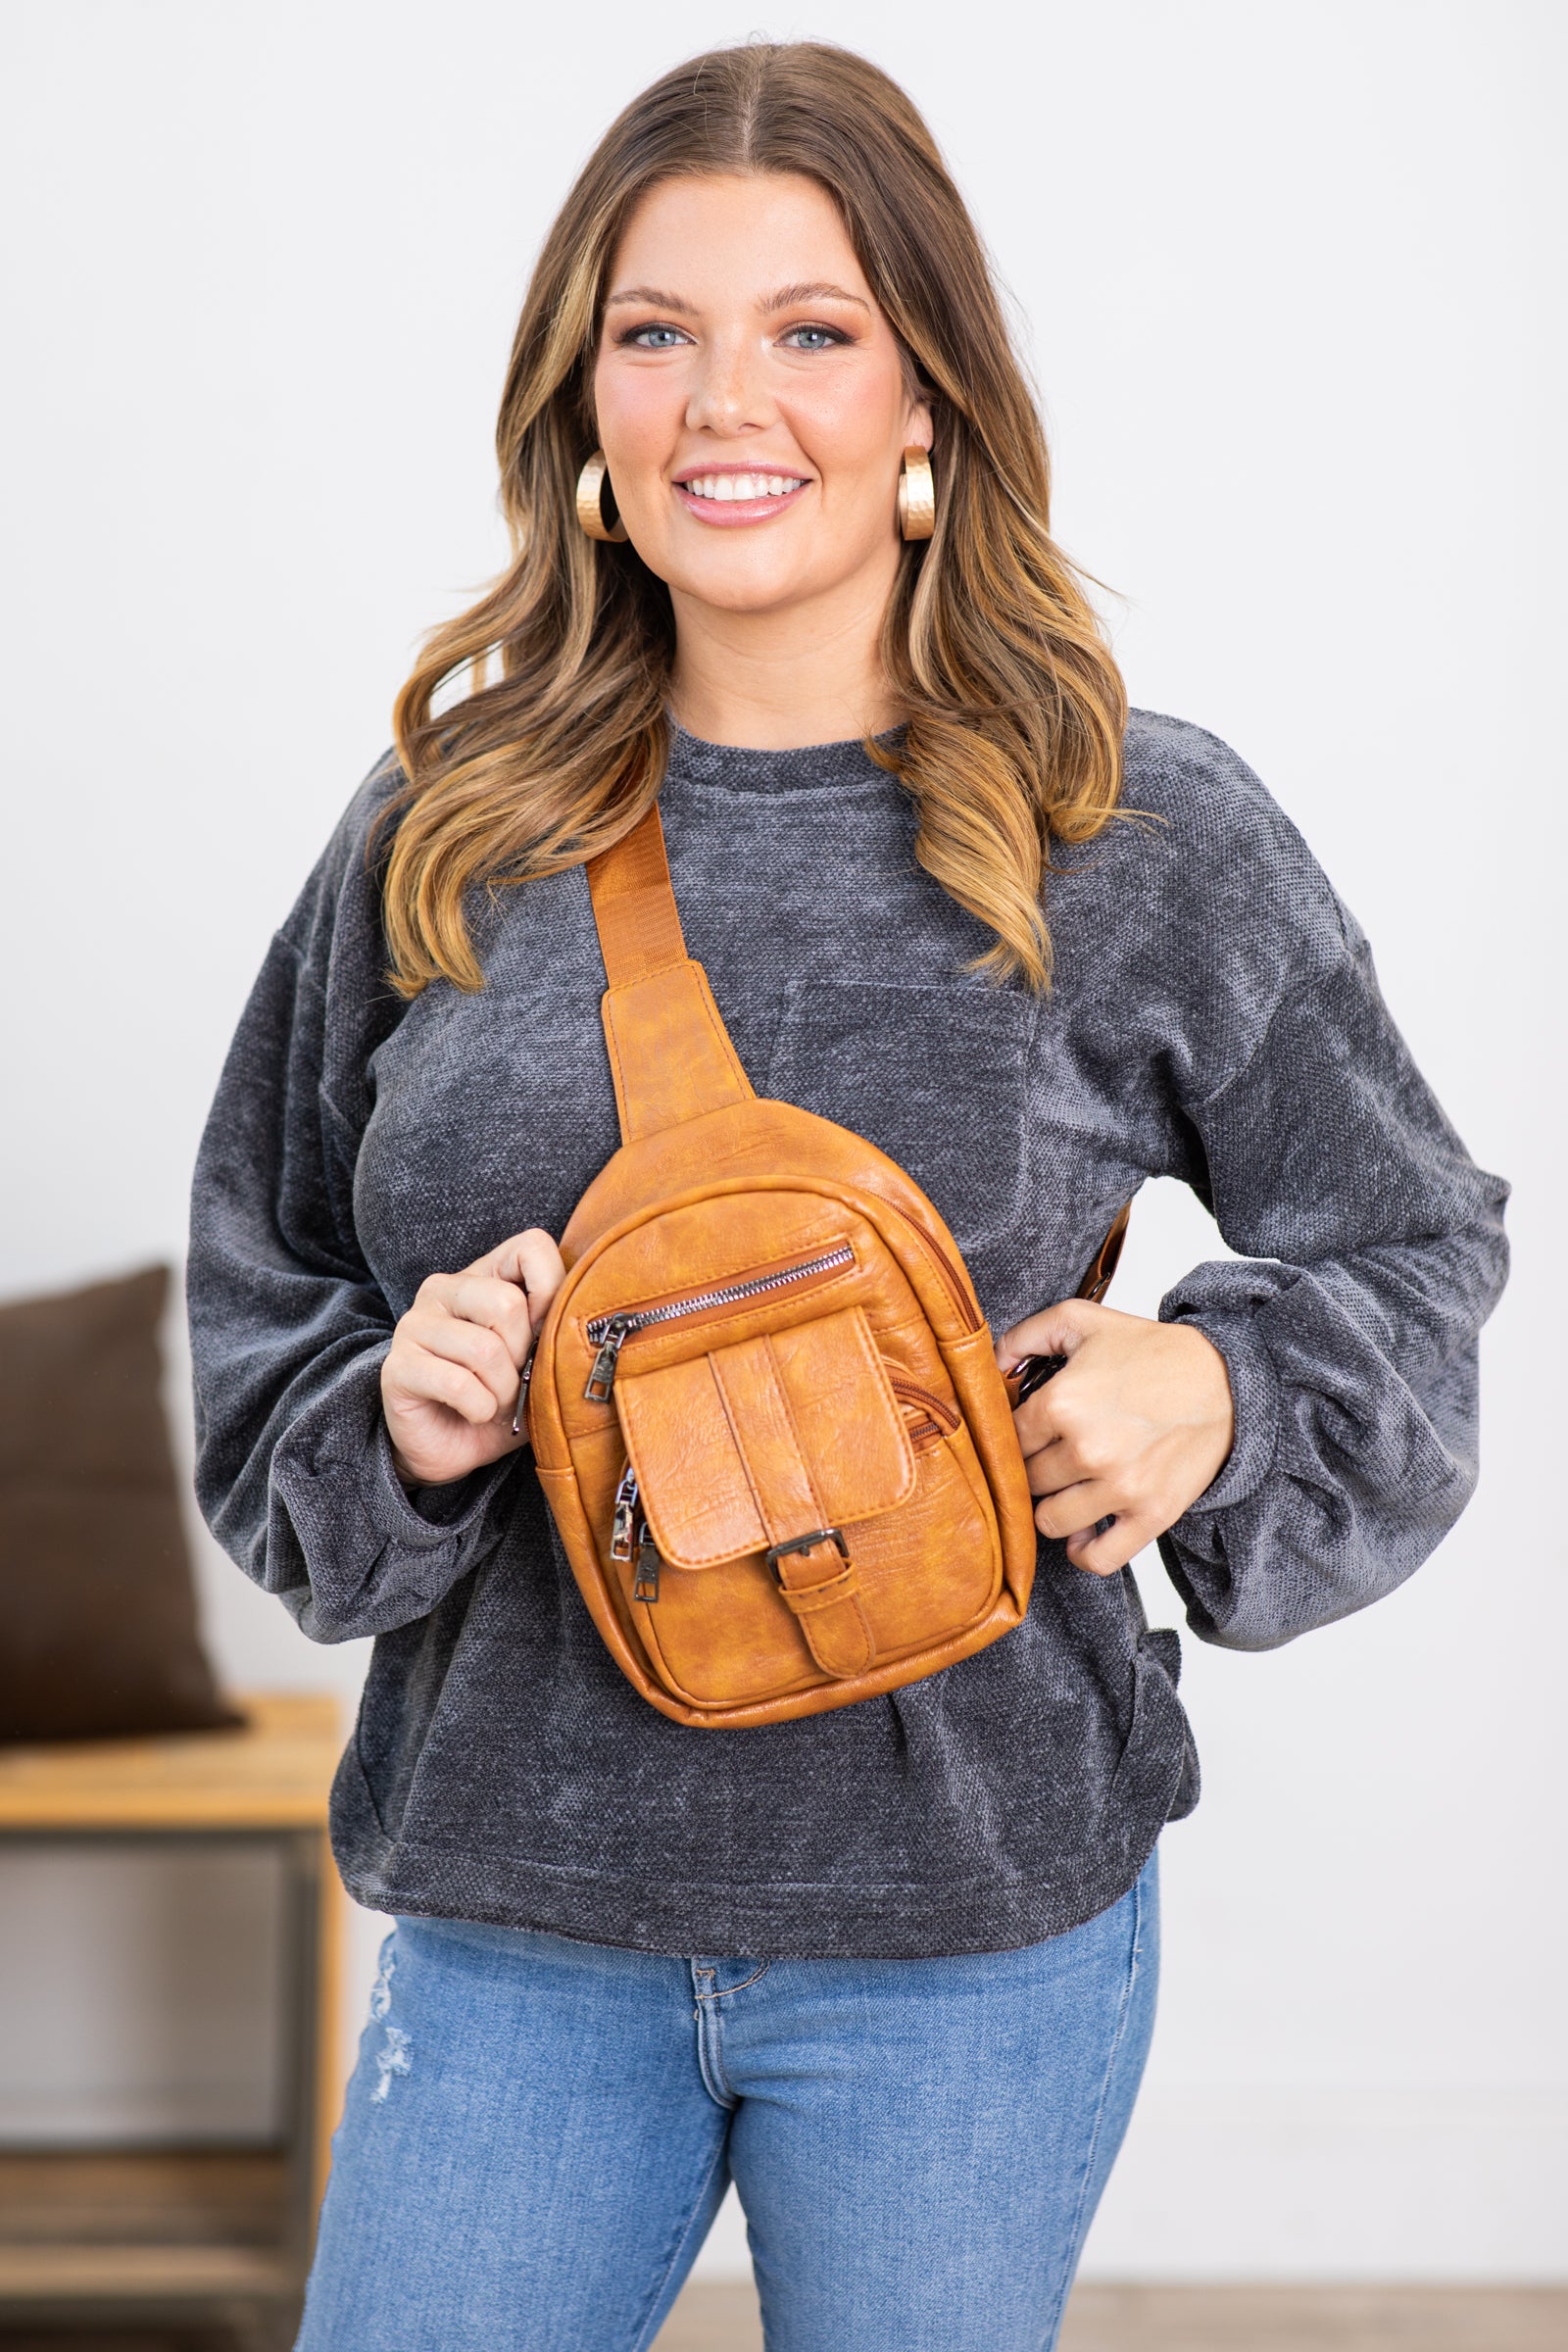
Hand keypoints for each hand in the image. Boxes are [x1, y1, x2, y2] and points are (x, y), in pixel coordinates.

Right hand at [381, 1229, 565, 1488]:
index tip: (544, 1333)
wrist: (451, 1448)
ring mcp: (414, 1325)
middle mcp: (443, 1290)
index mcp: (482, 1275)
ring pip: (484, 1349)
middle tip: (515, 1380)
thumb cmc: (499, 1397)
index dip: (552, 1291)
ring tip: (496, 1402)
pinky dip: (480, 1408)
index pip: (531, 1246)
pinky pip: (457, 1384)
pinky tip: (474, 1413)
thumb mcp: (537, 1359)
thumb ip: (555, 1329)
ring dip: (503, 1390)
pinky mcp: (397, 1367)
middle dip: (523, 1355)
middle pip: (508, 1303)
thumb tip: (577, 1320)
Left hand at [996, 1297, 1234, 1575]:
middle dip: (1032, 1467)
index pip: (1006, 1439)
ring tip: (1068, 1486)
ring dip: (1053, 1506)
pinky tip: (1085, 1527)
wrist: (1224, 1383)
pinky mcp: (1150, 1515)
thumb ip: (1024, 1336)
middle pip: (1025, 1480)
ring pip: (1049, 1521)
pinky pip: (1097, 1559)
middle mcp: (1087, 1449)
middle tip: (1051, 1454)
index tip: (1029, 1431)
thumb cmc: (1153, 1353)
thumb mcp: (1082, 1320)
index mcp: (1063, 1402)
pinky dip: (1083, 1551)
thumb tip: (989, 1367)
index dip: (1012, 1435)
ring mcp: (1119, 1487)